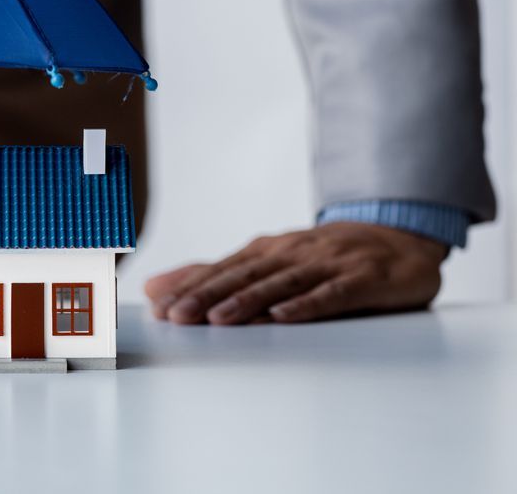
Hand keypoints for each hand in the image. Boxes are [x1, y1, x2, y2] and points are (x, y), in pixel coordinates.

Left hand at [144, 222, 447, 324]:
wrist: (400, 236)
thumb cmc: (325, 256)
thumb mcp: (269, 262)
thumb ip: (213, 276)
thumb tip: (155, 287)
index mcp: (267, 251)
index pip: (221, 270)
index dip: (189, 288)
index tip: (159, 307)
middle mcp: (292, 253)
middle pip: (244, 275)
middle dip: (208, 295)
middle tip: (176, 315)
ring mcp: (328, 264)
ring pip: (281, 283)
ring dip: (248, 300)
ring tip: (218, 318)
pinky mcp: (362, 279)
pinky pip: (331, 293)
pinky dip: (306, 304)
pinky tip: (283, 316)